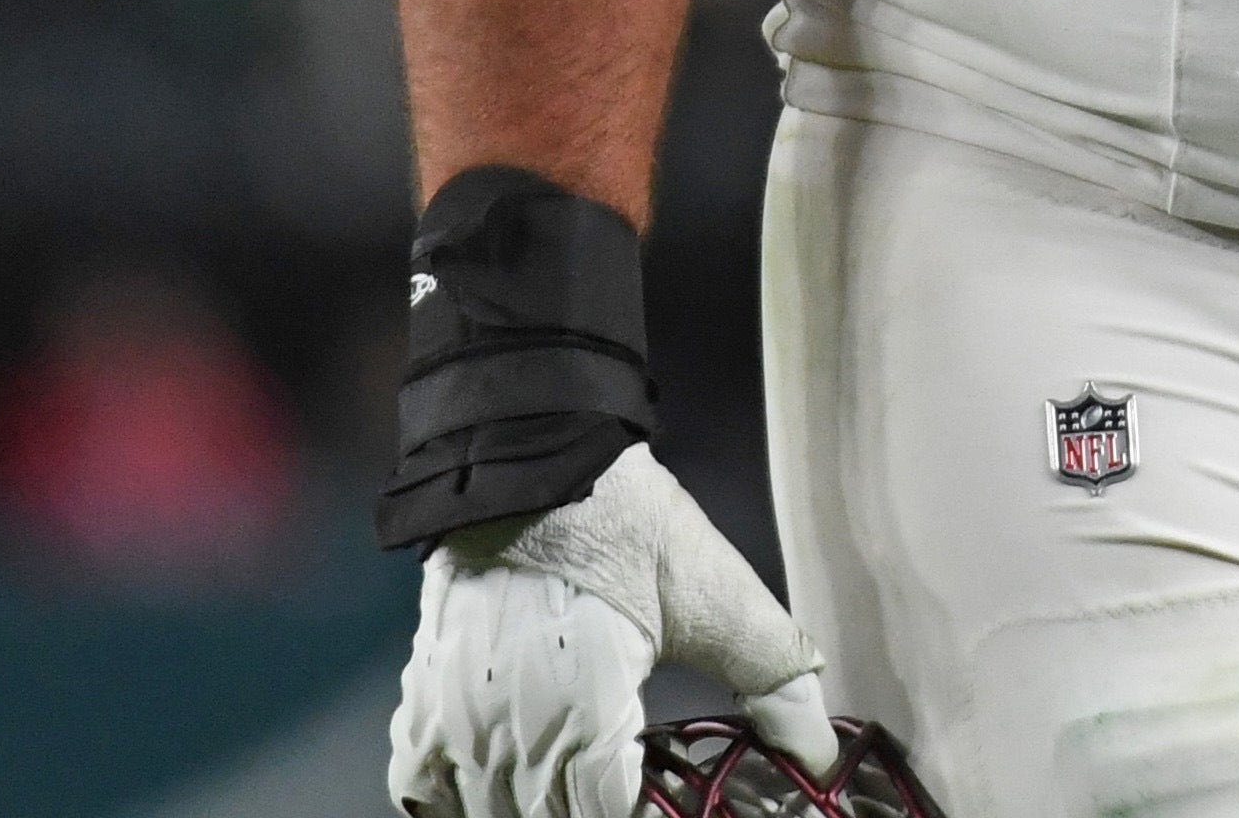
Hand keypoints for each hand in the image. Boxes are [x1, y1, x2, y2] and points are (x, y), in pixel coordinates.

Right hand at [389, 444, 842, 817]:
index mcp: (584, 718)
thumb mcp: (715, 595)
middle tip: (629, 787)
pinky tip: (494, 787)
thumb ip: (773, 679)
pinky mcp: (424, 696)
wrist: (534, 457)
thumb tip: (818, 754)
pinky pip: (420, 787)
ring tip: (573, 786)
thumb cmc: (627, 525)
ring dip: (527, 806)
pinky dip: (453, 799)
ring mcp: (456, 719)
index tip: (666, 797)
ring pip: (483, 812)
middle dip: (583, 808)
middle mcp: (509, 733)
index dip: (639, 814)